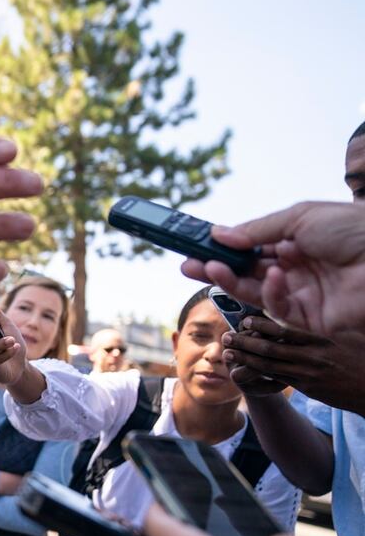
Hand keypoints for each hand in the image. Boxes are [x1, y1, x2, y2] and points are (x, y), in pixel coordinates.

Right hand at [181, 201, 364, 335]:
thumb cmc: (354, 232)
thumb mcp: (301, 218)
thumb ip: (258, 229)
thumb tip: (220, 235)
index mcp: (299, 240)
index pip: (253, 245)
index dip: (225, 246)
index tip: (198, 244)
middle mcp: (297, 268)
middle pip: (247, 269)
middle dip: (216, 267)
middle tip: (187, 264)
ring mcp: (301, 293)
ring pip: (254, 290)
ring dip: (228, 280)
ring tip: (207, 269)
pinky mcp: (306, 317)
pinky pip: (275, 306)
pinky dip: (267, 291)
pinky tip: (270, 275)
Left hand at [223, 316, 364, 416]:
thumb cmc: (362, 359)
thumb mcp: (348, 336)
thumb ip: (325, 327)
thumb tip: (312, 308)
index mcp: (321, 340)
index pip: (286, 330)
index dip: (262, 326)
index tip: (245, 320)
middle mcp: (311, 357)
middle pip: (271, 349)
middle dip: (245, 343)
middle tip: (225, 337)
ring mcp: (307, 374)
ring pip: (269, 366)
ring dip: (245, 360)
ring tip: (227, 354)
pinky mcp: (306, 388)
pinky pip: (277, 380)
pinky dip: (259, 374)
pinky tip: (243, 370)